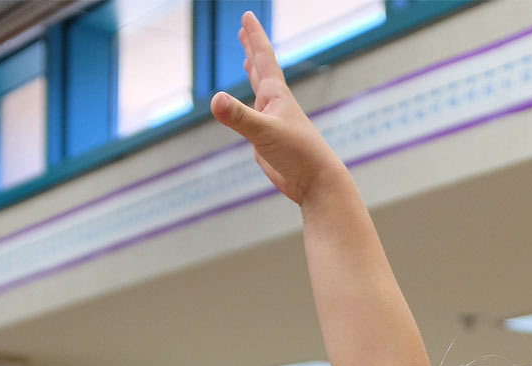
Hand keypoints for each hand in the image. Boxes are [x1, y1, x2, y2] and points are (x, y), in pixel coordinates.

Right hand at [210, 11, 343, 204]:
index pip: (263, 57)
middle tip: (244, 32)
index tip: (247, 17)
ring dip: (253, 76)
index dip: (254, 36)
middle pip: (261, 70)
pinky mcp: (269, 143)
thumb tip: (215, 101)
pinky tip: (251, 112)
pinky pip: (255, 120)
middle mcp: (274, 105)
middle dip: (252, 49)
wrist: (316, 182)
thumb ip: (239, 116)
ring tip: (248, 62)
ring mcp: (273, 123)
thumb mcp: (264, 132)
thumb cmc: (298, 154)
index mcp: (276, 95)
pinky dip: (250, 110)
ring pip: (260, 93)